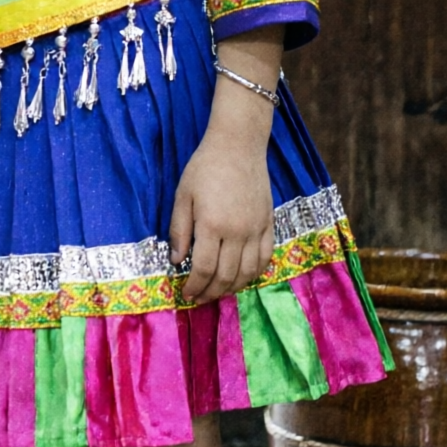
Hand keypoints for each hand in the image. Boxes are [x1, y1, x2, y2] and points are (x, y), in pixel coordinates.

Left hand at [168, 30, 280, 303]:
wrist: (238, 147)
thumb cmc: (204, 168)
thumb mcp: (182, 196)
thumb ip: (179, 230)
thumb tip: (177, 261)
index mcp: (212, 225)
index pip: (204, 269)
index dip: (195, 287)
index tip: (186, 294)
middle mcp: (237, 232)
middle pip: (227, 276)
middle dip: (211, 293)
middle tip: (199, 299)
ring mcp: (257, 230)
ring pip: (248, 272)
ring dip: (232, 288)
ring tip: (217, 292)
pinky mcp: (269, 224)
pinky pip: (265, 258)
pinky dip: (254, 274)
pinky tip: (242, 278)